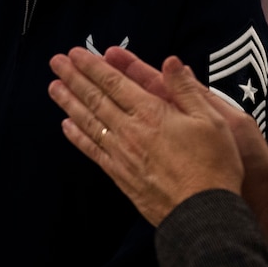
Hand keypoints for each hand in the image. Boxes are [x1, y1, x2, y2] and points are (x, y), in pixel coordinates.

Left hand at [60, 47, 267, 245]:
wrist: (202, 212)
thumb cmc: (214, 165)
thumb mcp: (212, 119)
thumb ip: (186, 89)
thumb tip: (171, 61)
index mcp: (151, 113)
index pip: (114, 82)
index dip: (93, 66)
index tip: (75, 54)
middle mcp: (130, 131)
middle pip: (95, 98)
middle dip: (73, 78)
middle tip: (56, 63)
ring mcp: (122, 154)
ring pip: (89, 122)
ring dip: (69, 103)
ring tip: (53, 88)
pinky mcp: (120, 175)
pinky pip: (93, 150)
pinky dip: (77, 136)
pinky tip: (67, 126)